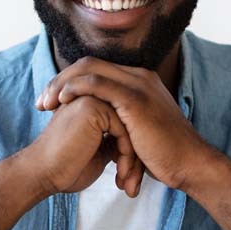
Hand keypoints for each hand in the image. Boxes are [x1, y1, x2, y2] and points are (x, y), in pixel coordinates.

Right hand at [20, 95, 143, 196]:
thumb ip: (115, 140)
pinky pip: (124, 129)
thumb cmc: (67, 168)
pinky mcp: (92, 106)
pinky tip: (121, 174)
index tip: (131, 179)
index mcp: (91, 104)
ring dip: (133, 158)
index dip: (132, 152)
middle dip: (136, 156)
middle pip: (131, 123)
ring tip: (128, 182)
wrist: (43, 174)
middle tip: (134, 184)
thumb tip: (136, 143)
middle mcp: (91, 95)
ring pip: (131, 127)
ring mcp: (91, 97)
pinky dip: (127, 155)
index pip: (126, 123)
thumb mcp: (99, 152)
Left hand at [36, 56, 212, 191]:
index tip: (49, 103)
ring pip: (88, 69)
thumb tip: (100, 131)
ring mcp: (138, 84)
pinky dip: (75, 89)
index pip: (95, 70)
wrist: (190, 165)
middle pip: (88, 64)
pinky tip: (62, 102)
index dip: (68, 83)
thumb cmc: (164, 156)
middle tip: (41, 102)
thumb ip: (120, 123)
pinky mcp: (135, 98)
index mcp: (138, 82)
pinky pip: (97, 83)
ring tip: (45, 104)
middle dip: (59, 81)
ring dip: (61, 84)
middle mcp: (138, 76)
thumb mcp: (138, 132)